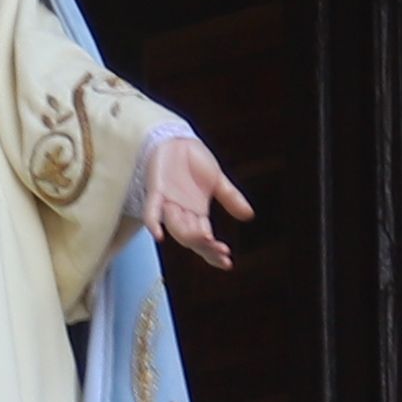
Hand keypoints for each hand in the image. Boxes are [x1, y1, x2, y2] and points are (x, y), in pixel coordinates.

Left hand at [145, 131, 250, 267]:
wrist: (176, 139)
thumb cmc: (193, 160)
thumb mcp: (216, 179)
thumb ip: (230, 198)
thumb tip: (249, 216)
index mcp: (197, 213)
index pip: (204, 240)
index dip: (214, 252)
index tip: (227, 262)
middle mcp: (182, 213)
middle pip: (191, 239)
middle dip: (206, 247)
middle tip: (221, 251)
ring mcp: (168, 203)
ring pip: (177, 228)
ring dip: (191, 236)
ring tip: (206, 239)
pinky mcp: (156, 191)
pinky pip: (152, 211)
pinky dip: (154, 222)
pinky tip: (159, 235)